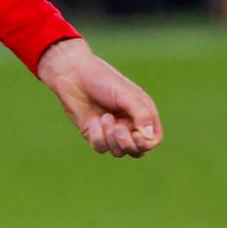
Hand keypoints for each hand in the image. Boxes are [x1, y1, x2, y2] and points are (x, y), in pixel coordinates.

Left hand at [36, 38, 162, 157]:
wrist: (73, 75)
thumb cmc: (102, 80)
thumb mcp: (126, 95)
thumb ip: (141, 114)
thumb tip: (149, 137)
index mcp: (142, 113)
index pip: (153, 139)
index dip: (147, 143)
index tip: (136, 135)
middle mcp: (129, 124)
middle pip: (137, 151)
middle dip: (127, 144)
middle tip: (118, 128)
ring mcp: (111, 131)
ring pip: (118, 152)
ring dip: (111, 138)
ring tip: (104, 117)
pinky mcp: (94, 134)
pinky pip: (101, 147)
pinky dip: (98, 136)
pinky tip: (94, 121)